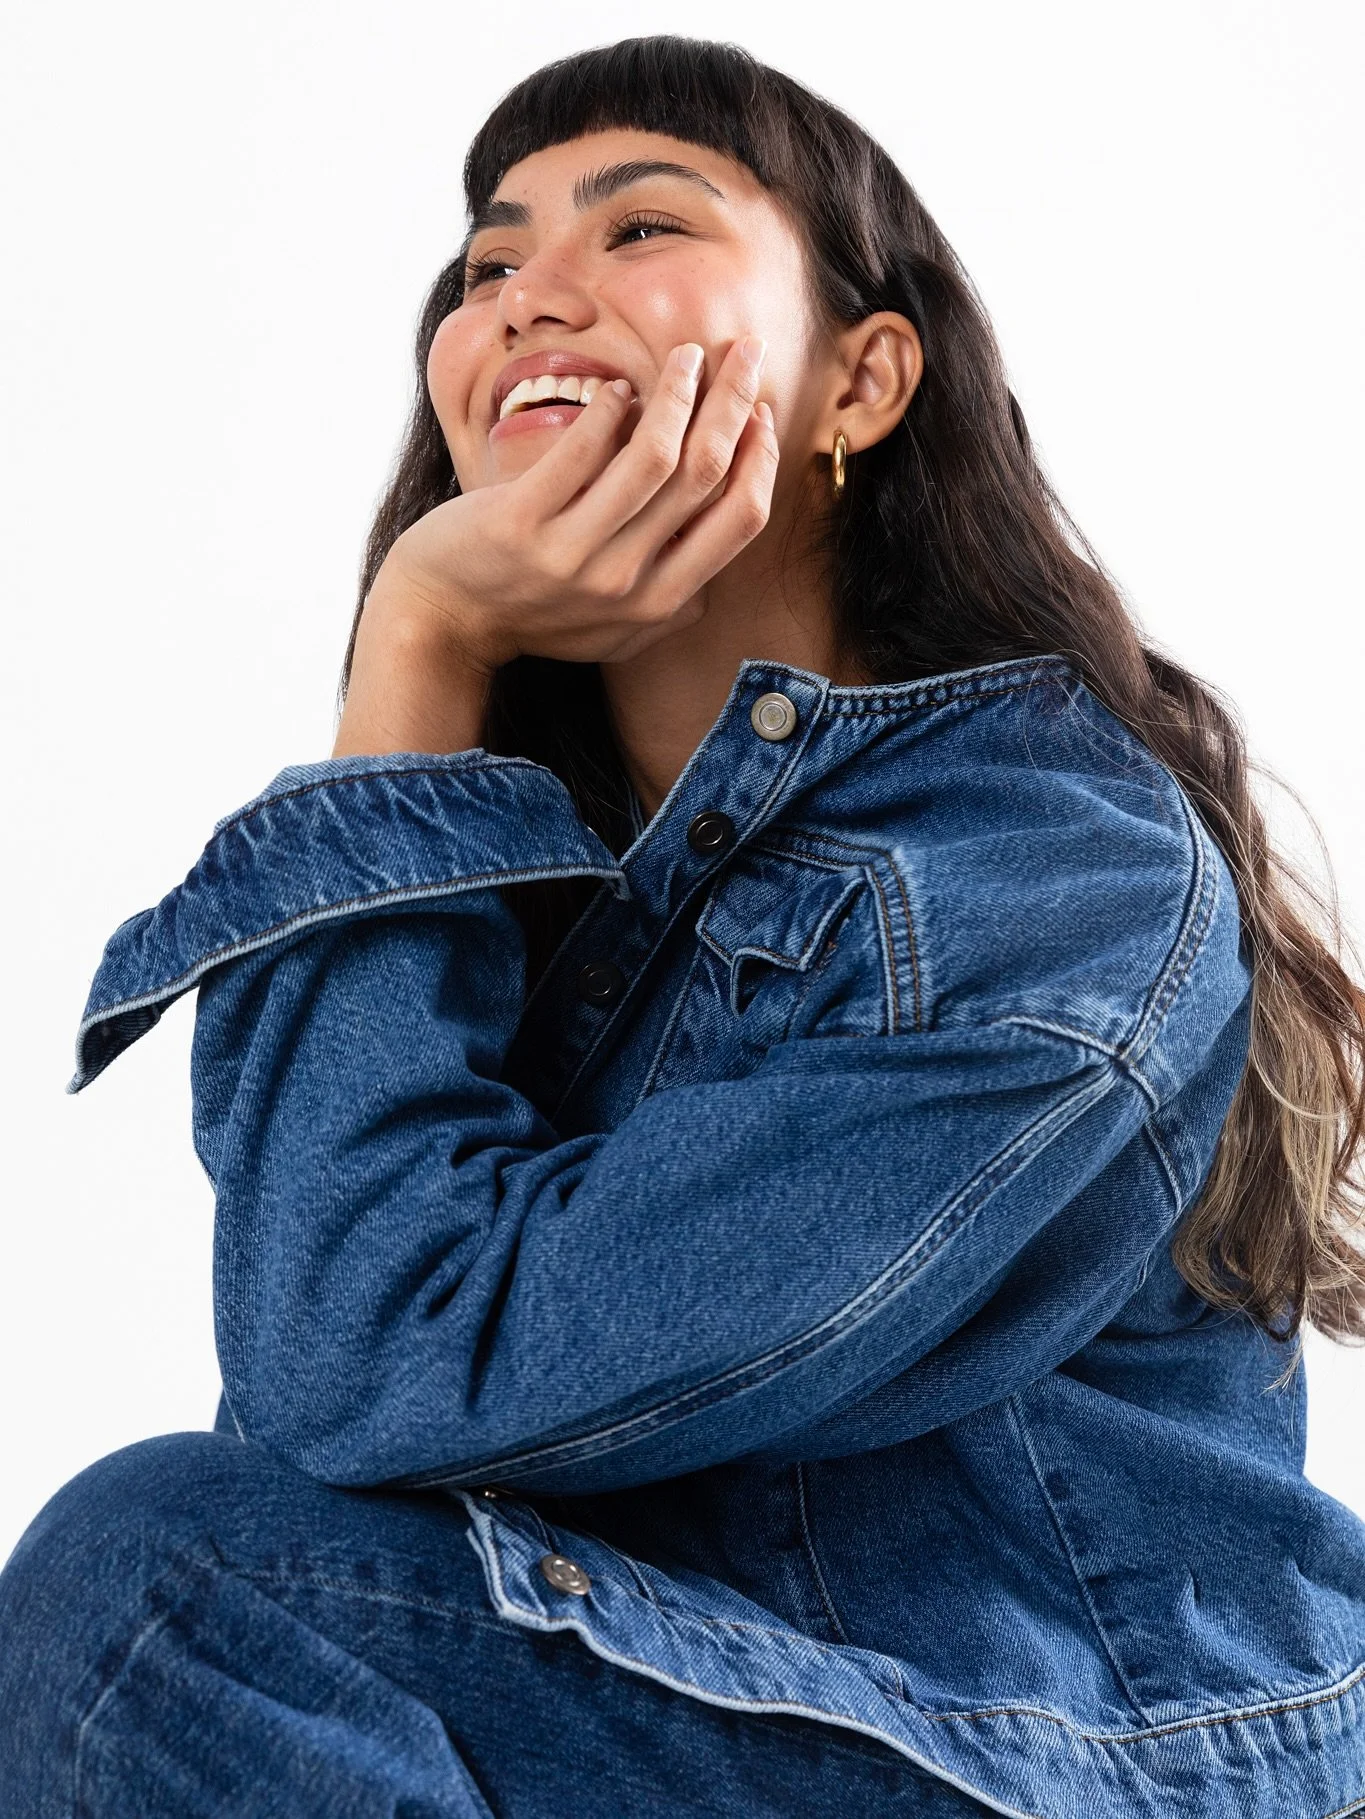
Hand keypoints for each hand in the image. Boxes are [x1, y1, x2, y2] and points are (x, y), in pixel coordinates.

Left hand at [382, 334, 774, 671]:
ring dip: (679, 391)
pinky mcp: (522, 523)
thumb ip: (665, 610)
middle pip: (704, 473)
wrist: (445, 622)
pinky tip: (618, 389)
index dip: (760, 458)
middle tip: (744, 353)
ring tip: (686, 356)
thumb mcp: (613, 633)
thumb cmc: (532, 618)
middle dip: (733, 401)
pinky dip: (609, 410)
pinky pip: (582, 450)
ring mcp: (572, 554)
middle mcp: (623, 582)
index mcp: (658, 603)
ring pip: (653, 454)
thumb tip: (712, 582)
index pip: (739, 520)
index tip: (759, 412)